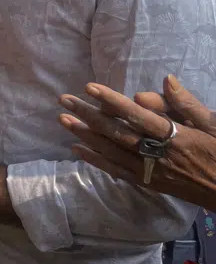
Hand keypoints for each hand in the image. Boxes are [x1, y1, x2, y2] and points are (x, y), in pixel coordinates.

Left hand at [59, 77, 215, 210]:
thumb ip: (188, 104)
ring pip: (114, 152)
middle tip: (64, 100)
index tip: (89, 87)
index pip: (139, 116)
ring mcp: (154, 173)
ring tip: (63, 120)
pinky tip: (78, 150)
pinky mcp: (151, 184)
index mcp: (178, 137)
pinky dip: (97, 161)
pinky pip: (119, 172)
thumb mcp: (215, 125)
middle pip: (118, 133)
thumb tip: (166, 79)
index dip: (113, 102)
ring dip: (87, 136)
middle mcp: (161, 156)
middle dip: (89, 115)